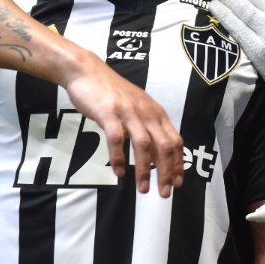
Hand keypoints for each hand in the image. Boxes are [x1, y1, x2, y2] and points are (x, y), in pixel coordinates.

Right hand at [61, 58, 183, 196]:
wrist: (86, 70)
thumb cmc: (110, 92)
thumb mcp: (136, 106)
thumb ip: (147, 126)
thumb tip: (156, 155)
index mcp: (155, 112)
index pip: (174, 140)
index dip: (178, 164)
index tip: (177, 183)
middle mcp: (146, 112)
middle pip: (163, 146)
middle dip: (166, 172)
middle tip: (164, 193)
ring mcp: (127, 112)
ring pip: (143, 145)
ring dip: (144, 170)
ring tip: (143, 188)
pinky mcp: (109, 113)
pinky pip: (117, 139)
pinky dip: (118, 158)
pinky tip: (118, 172)